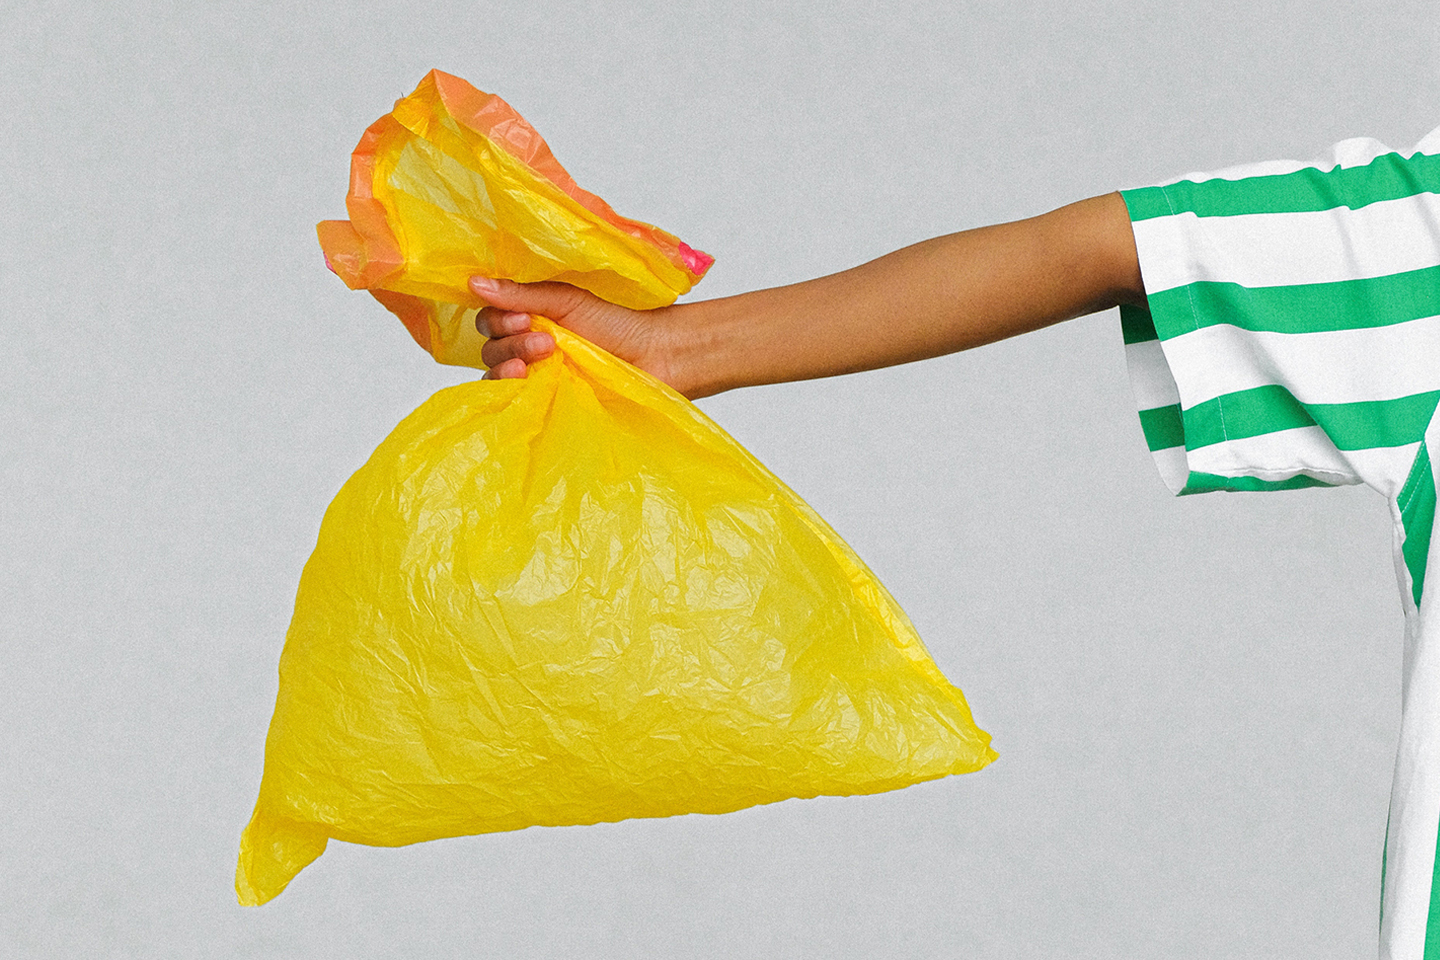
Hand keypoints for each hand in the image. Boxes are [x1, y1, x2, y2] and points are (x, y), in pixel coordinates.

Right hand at [470, 276, 677, 386]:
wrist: (654, 356)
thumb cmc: (617, 324)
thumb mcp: (567, 301)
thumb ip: (522, 294)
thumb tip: (473, 282)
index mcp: (529, 318)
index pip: (490, 319)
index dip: (498, 319)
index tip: (524, 317)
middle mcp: (526, 348)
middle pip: (490, 347)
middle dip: (510, 342)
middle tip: (545, 340)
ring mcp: (534, 378)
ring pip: (495, 374)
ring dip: (510, 364)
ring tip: (544, 356)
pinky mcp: (543, 404)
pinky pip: (511, 402)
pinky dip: (511, 393)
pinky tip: (525, 384)